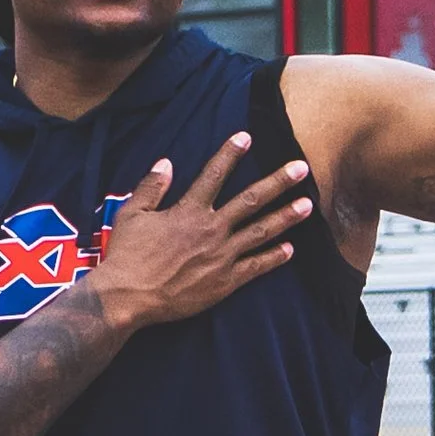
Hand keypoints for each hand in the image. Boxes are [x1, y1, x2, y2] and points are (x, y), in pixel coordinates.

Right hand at [91, 133, 311, 332]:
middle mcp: (211, 229)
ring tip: (308, 205)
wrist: (128, 298)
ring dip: (286, 217)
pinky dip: (274, 257)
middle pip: (252, 200)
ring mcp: (221, 256)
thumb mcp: (131, 214)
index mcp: (188, 211)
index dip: (230, 153)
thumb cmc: (126, 255)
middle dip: (278, 182)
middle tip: (301, 168)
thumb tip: (166, 163)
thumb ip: (151, 187)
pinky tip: (290, 249)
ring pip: (261, 231)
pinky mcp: (225, 282)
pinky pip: (255, 267)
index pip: (214, 175)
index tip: (247, 137)